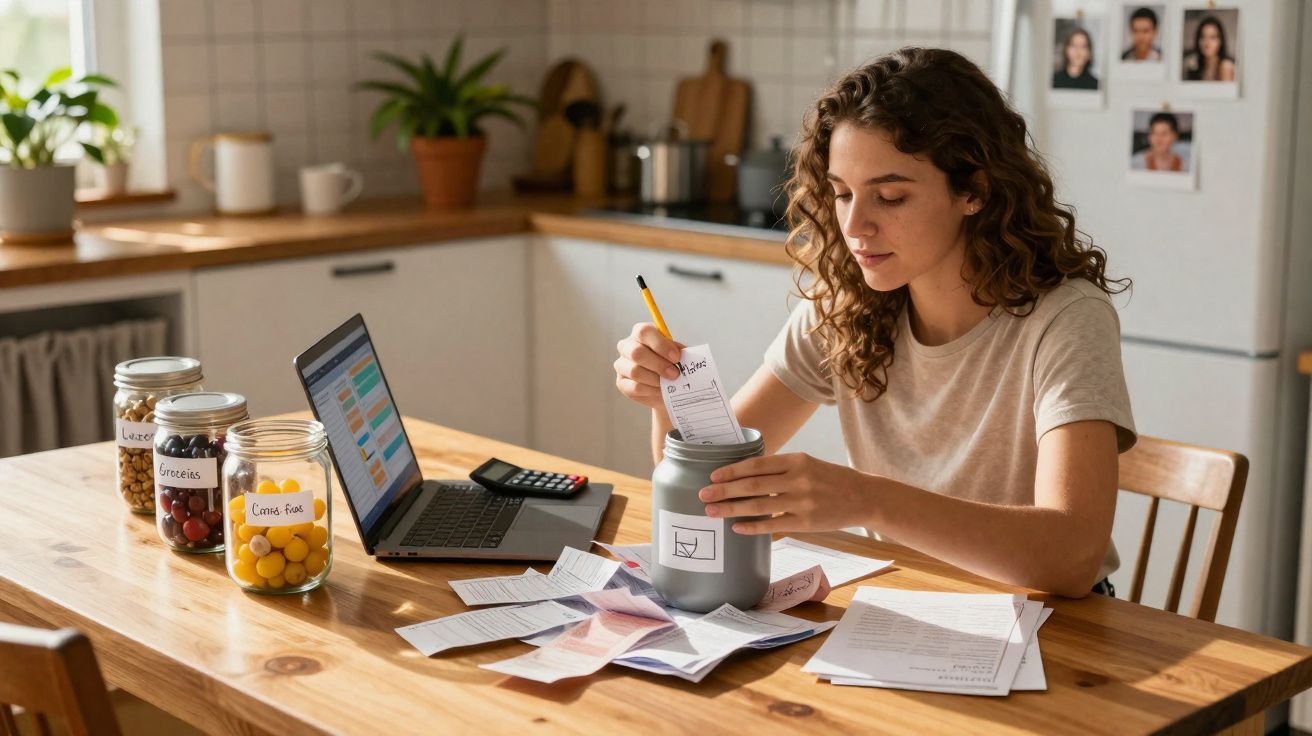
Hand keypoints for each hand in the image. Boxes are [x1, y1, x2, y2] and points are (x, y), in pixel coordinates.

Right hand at [614, 322, 683, 411]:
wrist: (667, 386)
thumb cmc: (672, 364)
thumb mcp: (678, 354)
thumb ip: (679, 352)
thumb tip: (683, 357)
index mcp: (641, 333)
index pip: (644, 332)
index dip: (660, 345)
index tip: (676, 357)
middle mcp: (627, 346)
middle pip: (636, 353)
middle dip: (658, 365)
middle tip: (675, 374)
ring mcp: (622, 365)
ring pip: (635, 371)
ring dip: (656, 379)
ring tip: (669, 384)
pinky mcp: (622, 382)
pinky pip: (635, 387)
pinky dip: (651, 391)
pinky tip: (661, 391)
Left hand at [698, 453, 871, 533]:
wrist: (864, 497)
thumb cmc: (831, 480)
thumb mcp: (808, 464)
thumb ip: (781, 469)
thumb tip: (746, 476)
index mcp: (796, 460)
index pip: (757, 464)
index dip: (732, 470)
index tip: (713, 475)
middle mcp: (798, 479)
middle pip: (752, 485)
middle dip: (724, 490)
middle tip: (703, 494)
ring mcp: (802, 502)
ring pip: (758, 505)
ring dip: (731, 508)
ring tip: (712, 512)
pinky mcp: (806, 523)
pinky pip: (773, 525)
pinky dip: (753, 527)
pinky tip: (737, 528)